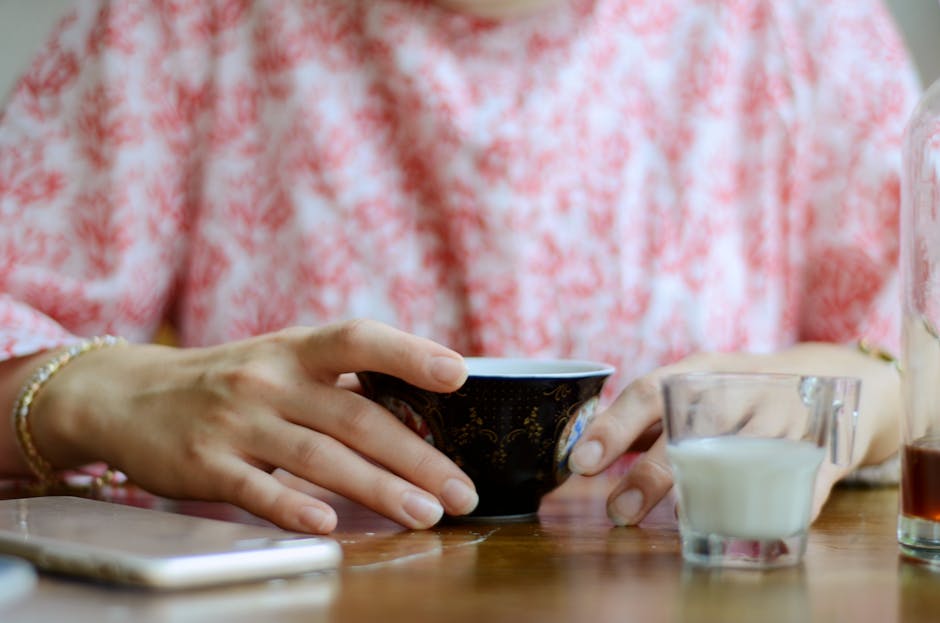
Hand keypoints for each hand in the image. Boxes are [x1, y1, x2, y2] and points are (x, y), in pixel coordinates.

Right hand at [30, 320, 479, 532]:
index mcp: (297, 350)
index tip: (457, 375)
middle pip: (356, 416)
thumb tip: (425, 403)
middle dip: (416, 456)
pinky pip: (256, 489)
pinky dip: (293, 506)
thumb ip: (342, 379)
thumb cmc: (231, 381)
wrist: (129, 395)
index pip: (359, 340)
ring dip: (378, 488)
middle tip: (461, 492)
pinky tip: (329, 524)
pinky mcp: (206, 464)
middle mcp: (270, 380)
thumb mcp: (283, 361)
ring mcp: (237, 422)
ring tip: (425, 514)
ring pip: (319, 457)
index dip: (409, 354)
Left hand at [567, 343, 900, 525]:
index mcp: (699, 371)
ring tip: (682, 522)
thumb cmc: (738, 392)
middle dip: (654, 472)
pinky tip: (759, 527)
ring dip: (714, 489)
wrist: (826, 374)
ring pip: (748, 450)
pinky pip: (804, 475)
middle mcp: (740, 385)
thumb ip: (646, 421)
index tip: (581, 463)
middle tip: (619, 510)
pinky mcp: (822, 442)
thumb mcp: (693, 391)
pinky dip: (784, 502)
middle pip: (694, 426)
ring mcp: (784, 412)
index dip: (614, 427)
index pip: (648, 392)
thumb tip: (585, 454)